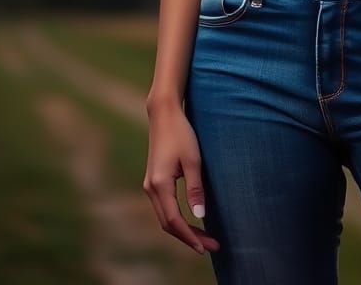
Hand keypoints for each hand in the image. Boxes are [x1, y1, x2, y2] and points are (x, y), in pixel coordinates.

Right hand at [143, 100, 220, 256]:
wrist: (164, 114)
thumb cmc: (181, 133)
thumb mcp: (193, 160)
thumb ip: (196, 189)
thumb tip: (200, 217)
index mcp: (160, 185)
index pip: (175, 221)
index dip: (190, 237)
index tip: (207, 247)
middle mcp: (151, 188)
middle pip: (168, 224)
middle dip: (189, 238)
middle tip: (211, 246)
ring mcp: (150, 185)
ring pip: (165, 217)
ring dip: (182, 230)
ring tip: (204, 238)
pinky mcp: (153, 181)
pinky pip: (164, 208)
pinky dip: (176, 218)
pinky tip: (191, 221)